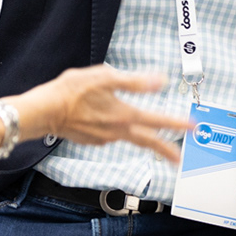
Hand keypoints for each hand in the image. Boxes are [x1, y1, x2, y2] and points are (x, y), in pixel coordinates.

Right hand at [9, 65, 186, 162]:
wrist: (43, 113)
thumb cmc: (70, 91)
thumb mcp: (103, 77)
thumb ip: (133, 81)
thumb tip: (159, 81)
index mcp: (123, 115)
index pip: (157, 122)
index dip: (177, 124)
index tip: (193, 128)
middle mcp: (116, 132)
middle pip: (148, 142)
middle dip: (167, 149)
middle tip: (181, 158)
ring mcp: (104, 138)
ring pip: (130, 138)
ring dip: (145, 139)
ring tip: (154, 137)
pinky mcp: (93, 140)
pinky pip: (112, 135)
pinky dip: (120, 130)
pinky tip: (113, 120)